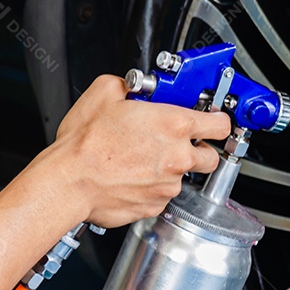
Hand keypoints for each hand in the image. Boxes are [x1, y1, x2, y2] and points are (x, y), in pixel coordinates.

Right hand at [49, 75, 232, 226]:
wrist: (68, 182)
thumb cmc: (84, 143)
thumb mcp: (105, 93)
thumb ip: (130, 84)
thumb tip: (134, 85)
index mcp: (175, 125)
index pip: (221, 125)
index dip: (218, 122)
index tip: (213, 122)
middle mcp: (179, 157)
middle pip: (211, 156)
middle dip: (199, 149)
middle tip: (179, 144)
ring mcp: (169, 184)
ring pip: (183, 177)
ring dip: (171, 169)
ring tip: (142, 160)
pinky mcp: (156, 205)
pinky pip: (163, 195)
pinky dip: (152, 187)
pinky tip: (132, 177)